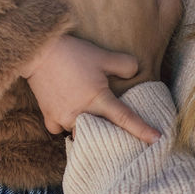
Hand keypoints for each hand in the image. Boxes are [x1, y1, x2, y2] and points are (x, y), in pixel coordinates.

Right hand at [22, 33, 159, 143]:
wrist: (37, 52)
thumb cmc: (72, 53)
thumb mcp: (102, 55)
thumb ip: (124, 65)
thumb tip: (136, 71)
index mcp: (97, 99)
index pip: (125, 118)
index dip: (142, 130)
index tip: (157, 140)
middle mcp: (81, 114)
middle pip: (102, 133)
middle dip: (111, 135)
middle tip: (120, 134)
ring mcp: (63, 118)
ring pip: (81, 133)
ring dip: (89, 129)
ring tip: (95, 124)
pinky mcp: (49, 117)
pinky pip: (61, 129)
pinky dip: (67, 126)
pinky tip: (70, 117)